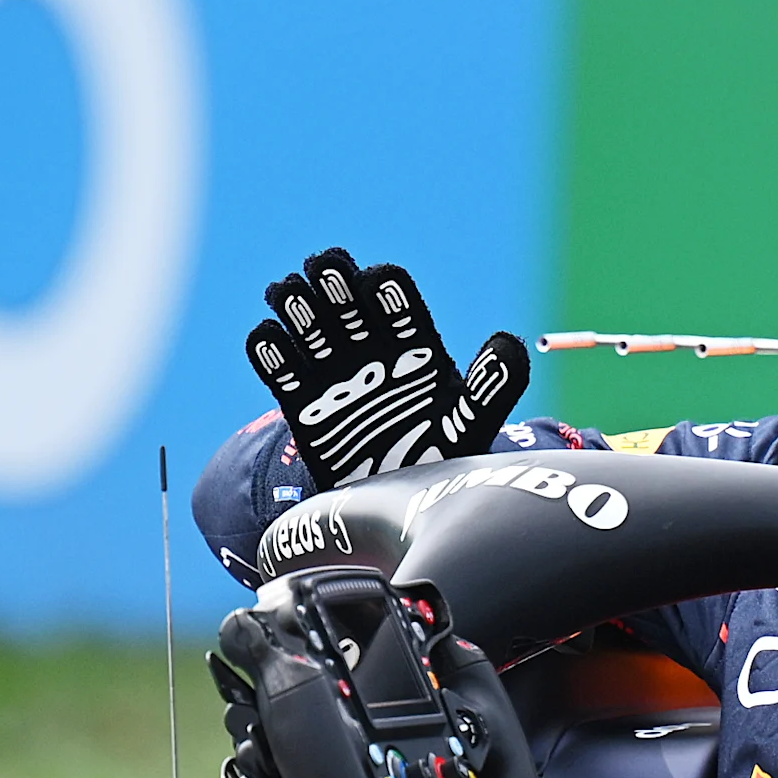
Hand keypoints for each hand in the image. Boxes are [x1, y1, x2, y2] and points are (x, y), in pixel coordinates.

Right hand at [246, 249, 528, 483]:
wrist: (397, 506)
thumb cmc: (441, 457)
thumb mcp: (469, 425)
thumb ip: (490, 388)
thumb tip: (509, 342)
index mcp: (413, 345)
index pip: (396, 299)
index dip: (386, 288)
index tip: (378, 285)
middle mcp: (370, 350)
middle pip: (346, 301)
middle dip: (334, 282)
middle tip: (325, 271)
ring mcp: (334, 374)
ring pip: (309, 324)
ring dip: (296, 303)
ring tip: (290, 295)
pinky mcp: (302, 403)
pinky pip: (278, 368)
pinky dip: (268, 350)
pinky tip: (269, 339)